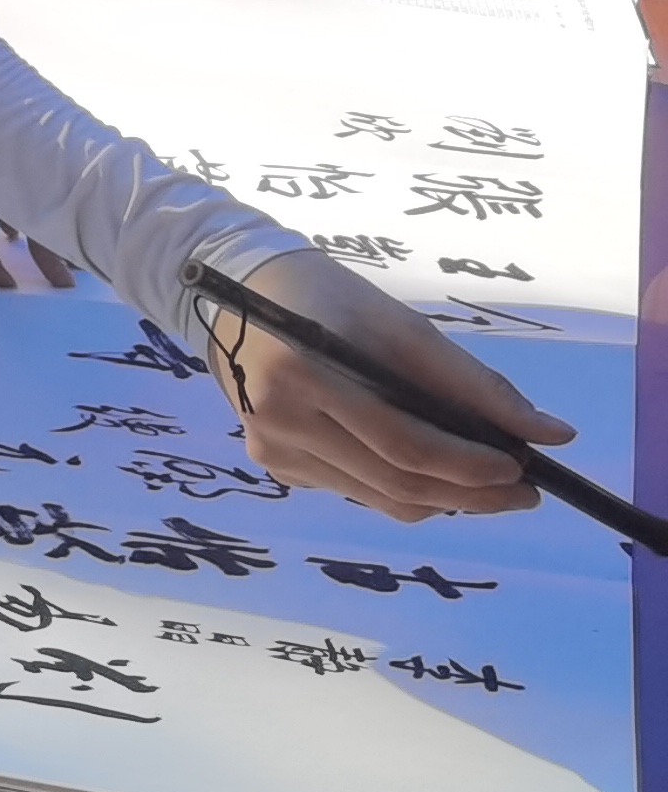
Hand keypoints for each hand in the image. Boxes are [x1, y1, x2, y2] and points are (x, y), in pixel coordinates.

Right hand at [211, 248, 570, 522]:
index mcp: (305, 375)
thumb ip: (474, 384)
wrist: (239, 292)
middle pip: (394, 484)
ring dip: (442, 499)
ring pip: (378, 499)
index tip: (524, 469)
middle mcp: (280, 422)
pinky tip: (421, 467)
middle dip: (470, 494)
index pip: (403, 444)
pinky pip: (354, 491)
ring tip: (483, 483)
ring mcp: (272, 449)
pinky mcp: (271, 462)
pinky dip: (400, 488)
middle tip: (522, 492)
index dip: (469, 465)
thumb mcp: (404, 327)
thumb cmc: (329, 298)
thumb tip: (553, 436)